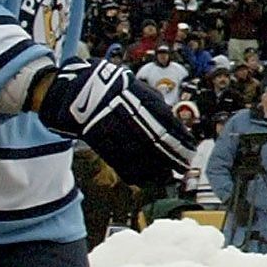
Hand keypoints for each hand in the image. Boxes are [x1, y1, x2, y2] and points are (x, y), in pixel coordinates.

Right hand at [37, 57, 196, 189]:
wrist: (74, 88)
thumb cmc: (112, 86)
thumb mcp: (137, 87)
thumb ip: (155, 105)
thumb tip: (173, 124)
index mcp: (138, 98)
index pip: (165, 123)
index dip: (180, 140)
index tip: (191, 150)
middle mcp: (125, 114)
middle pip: (153, 141)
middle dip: (171, 156)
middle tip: (183, 167)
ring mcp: (111, 128)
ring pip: (137, 154)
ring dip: (154, 168)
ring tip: (167, 177)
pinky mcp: (98, 140)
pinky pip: (117, 159)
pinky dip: (132, 172)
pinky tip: (144, 180)